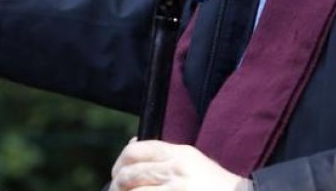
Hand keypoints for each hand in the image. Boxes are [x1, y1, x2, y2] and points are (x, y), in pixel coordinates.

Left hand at [110, 139, 250, 190]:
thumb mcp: (195, 164)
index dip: (120, 163)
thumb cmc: (219, 188)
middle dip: (117, 187)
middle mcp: (176, 170)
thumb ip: (166, 159)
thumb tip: (132, 149)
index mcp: (180, 154)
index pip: (135, 151)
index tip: (117, 175)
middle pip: (129, 174)